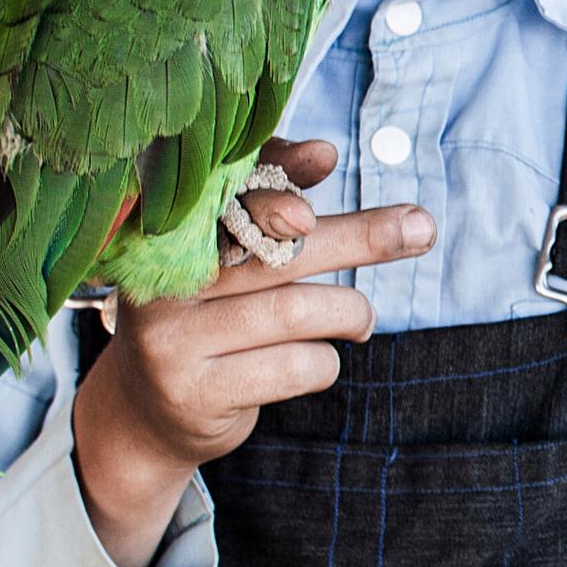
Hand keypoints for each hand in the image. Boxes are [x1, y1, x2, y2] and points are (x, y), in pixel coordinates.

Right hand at [70, 137, 432, 566]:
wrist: (145, 413)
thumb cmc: (208, 316)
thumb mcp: (228, 260)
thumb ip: (270, 205)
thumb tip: (321, 153)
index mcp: (167, 237)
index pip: (230, 196)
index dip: (280, 174)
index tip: (328, 155)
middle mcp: (160, 282)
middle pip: (277, 251)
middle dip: (359, 237)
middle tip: (420, 228)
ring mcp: (171, 340)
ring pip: (297, 310)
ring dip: (350, 312)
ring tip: (361, 319)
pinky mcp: (195, 393)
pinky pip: (295, 366)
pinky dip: (325, 361)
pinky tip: (316, 361)